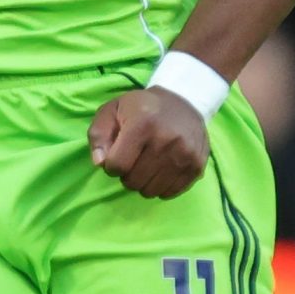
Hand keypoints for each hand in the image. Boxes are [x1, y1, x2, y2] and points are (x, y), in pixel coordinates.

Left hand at [87, 87, 209, 199]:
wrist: (184, 100)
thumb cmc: (141, 108)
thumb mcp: (112, 111)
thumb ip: (98, 135)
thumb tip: (100, 162)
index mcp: (142, 124)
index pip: (116, 166)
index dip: (111, 165)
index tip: (117, 155)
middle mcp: (166, 140)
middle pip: (133, 181)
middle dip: (127, 174)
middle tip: (134, 159)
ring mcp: (184, 155)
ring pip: (150, 191)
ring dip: (143, 182)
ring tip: (147, 164)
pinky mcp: (196, 166)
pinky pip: (170, 193)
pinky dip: (161, 186)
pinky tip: (162, 169)